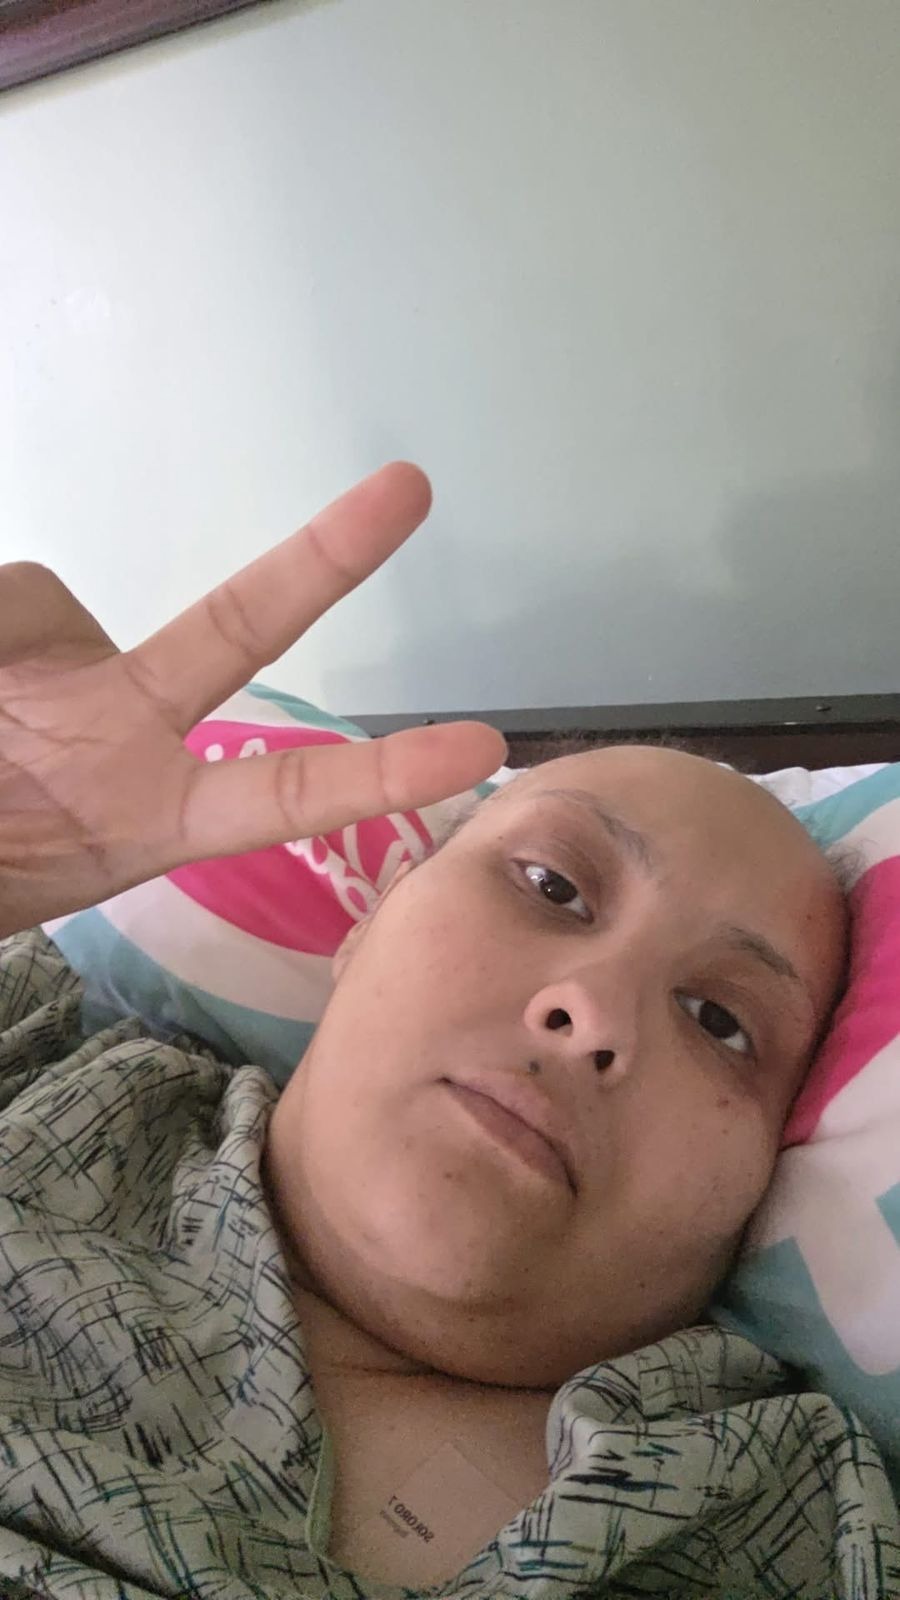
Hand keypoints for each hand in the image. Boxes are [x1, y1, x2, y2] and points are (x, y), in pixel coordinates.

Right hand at [0, 463, 505, 937]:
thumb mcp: (21, 867)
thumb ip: (67, 808)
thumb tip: (41, 664)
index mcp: (146, 811)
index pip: (281, 791)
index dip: (377, 774)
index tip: (483, 749)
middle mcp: (126, 719)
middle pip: (238, 624)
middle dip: (326, 559)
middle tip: (415, 486)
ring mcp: (65, 659)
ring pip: (41, 605)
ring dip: (3, 659)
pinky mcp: (12, 607)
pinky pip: (8, 600)